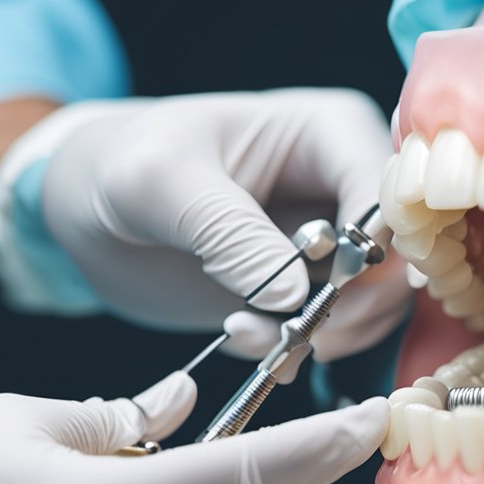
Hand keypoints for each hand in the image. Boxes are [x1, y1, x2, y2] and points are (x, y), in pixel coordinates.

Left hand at [0, 89, 410, 360]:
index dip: (373, 249)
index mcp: (327, 133)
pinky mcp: (304, 292)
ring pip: (373, 306)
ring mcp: (330, 245)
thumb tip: (296, 293)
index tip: (326, 289)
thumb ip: (227, 231)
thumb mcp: (160, 183)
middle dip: (348, 305)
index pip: (391, 194)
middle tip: (286, 331)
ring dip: (320, 335)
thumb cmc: (121, 164)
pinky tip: (245, 341)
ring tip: (246, 336)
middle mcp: (343, 186)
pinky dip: (298, 350)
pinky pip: (334, 332)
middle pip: (397, 259)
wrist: (87, 208)